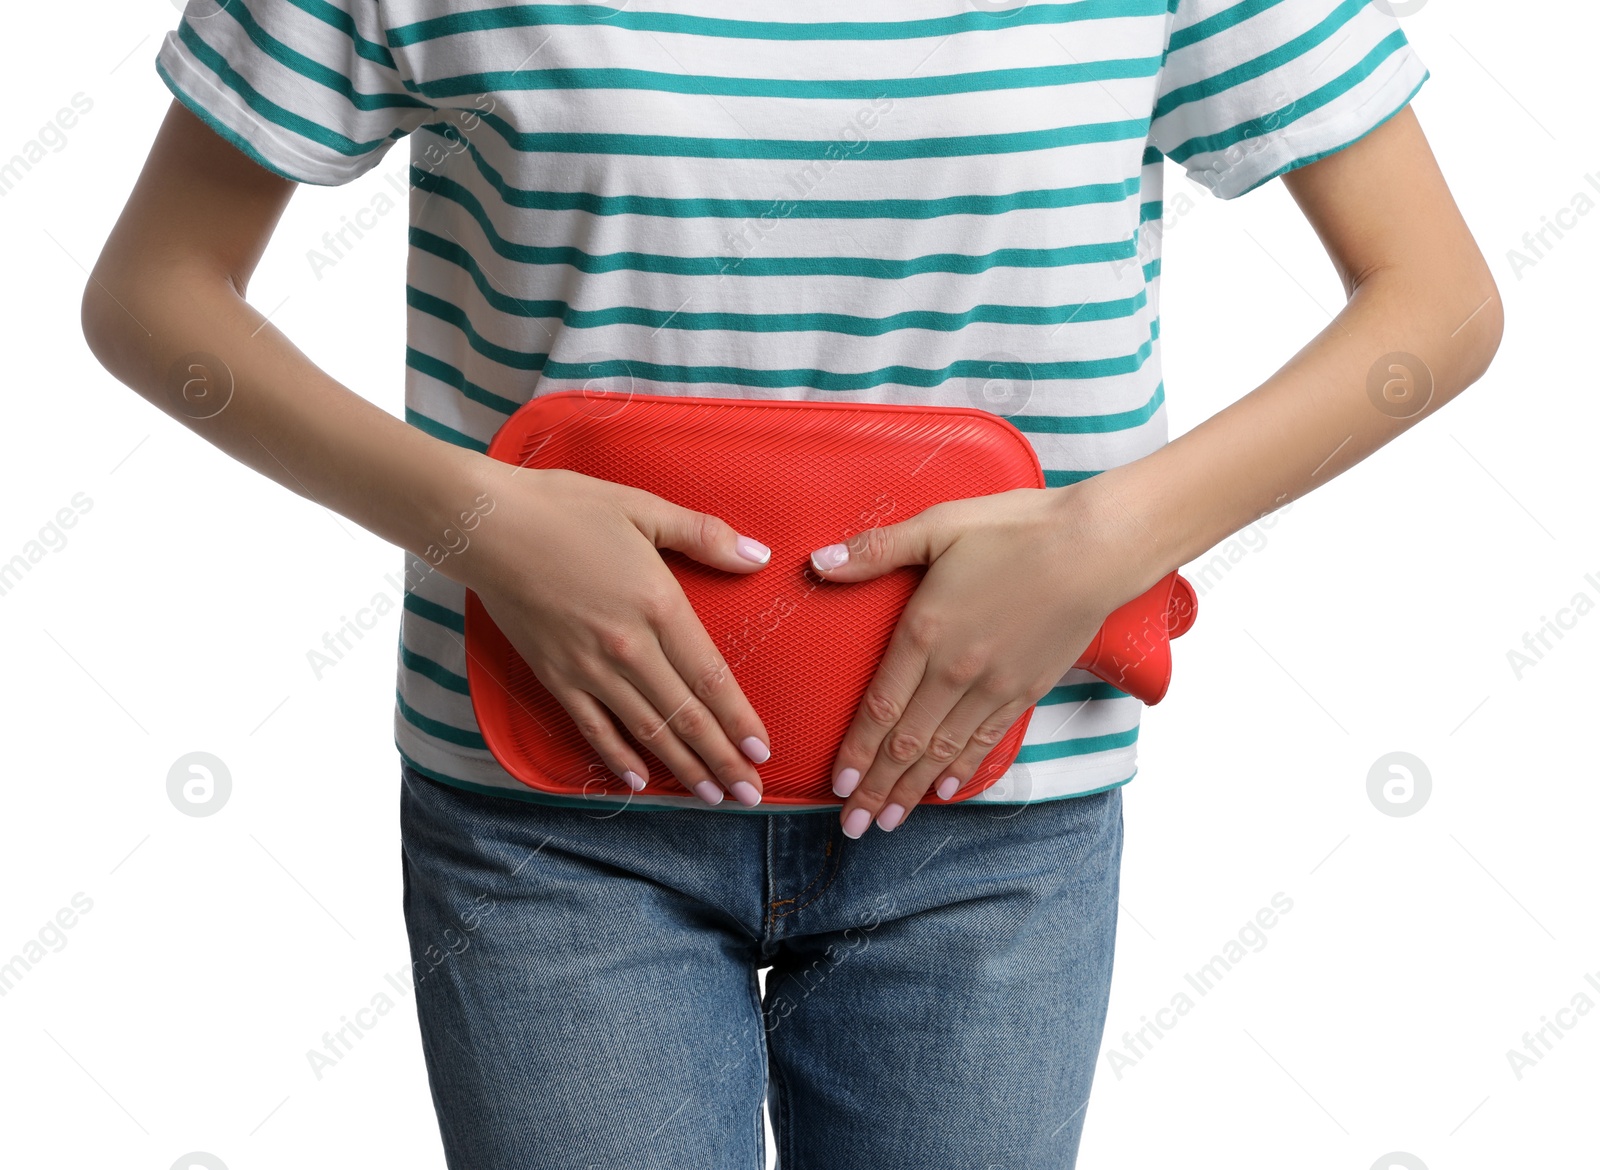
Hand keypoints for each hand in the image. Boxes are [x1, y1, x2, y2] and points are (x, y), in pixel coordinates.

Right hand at [456, 460, 774, 805]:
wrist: (486, 525)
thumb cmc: (566, 509)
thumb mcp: (644, 510)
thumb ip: (705, 536)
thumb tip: (758, 557)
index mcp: (659, 606)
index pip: (711, 678)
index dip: (739, 720)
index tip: (762, 752)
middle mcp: (628, 647)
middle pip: (685, 716)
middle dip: (722, 761)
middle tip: (749, 796)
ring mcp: (589, 667)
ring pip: (646, 731)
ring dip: (682, 767)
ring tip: (710, 796)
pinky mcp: (554, 676)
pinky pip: (593, 728)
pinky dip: (618, 757)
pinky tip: (639, 780)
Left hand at [808, 485, 1141, 836]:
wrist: (1096, 546)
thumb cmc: (1016, 528)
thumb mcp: (938, 526)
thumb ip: (876, 550)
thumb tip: (819, 563)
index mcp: (925, 631)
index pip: (880, 707)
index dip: (856, 751)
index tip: (837, 785)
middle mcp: (956, 669)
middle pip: (906, 742)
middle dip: (876, 789)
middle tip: (853, 826)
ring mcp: (994, 685)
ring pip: (943, 751)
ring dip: (912, 790)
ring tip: (888, 822)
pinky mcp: (1027, 689)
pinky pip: (986, 740)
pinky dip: (962, 769)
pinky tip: (943, 790)